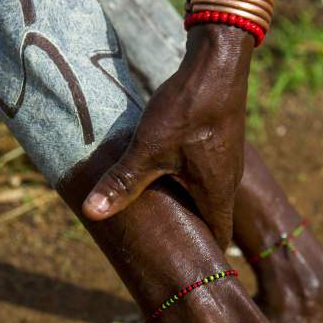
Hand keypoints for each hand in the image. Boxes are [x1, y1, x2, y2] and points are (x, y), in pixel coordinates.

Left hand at [82, 24, 253, 249]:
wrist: (218, 60)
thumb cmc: (189, 109)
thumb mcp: (149, 148)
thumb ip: (122, 182)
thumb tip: (92, 212)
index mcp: (218, 193)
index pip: (218, 236)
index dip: (204, 253)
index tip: (185, 262)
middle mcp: (230, 181)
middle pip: (213, 217)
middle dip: (191, 229)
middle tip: (165, 241)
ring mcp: (229, 159)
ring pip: (210, 193)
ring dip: (190, 202)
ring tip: (162, 208)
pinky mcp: (222, 139)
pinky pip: (208, 171)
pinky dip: (191, 179)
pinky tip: (168, 170)